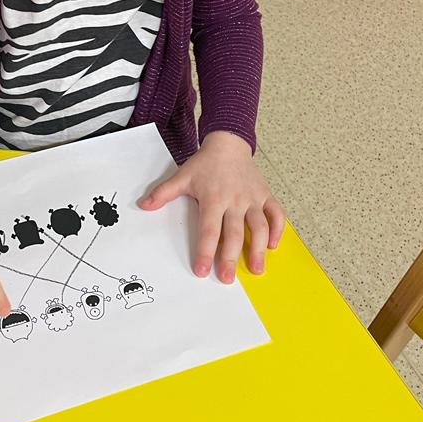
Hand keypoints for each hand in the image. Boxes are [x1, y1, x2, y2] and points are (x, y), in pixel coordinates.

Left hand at [139, 131, 284, 282]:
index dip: (205, 251)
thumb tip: (143, 206)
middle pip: (235, 233)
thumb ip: (163, 193)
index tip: (201, 270)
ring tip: (256, 269)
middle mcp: (235, 200)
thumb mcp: (183, 176)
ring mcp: (253, 198)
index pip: (209, 230)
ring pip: (260, 227)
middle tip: (227, 278)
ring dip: (259, 249)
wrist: (228, 143)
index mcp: (214, 198)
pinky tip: (273, 246)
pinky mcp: (266, 195)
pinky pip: (277, 214)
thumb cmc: (206, 163)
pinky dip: (278, 230)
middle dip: (231, 257)